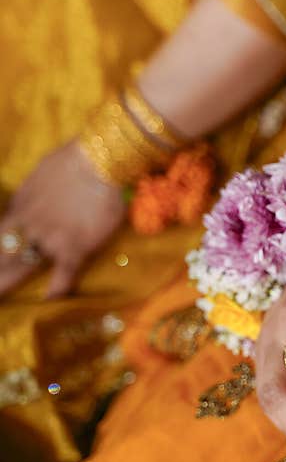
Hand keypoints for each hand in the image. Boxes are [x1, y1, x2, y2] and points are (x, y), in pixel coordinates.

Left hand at [0, 141, 126, 297]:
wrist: (99, 162)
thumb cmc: (73, 161)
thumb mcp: (40, 175)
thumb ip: (31, 195)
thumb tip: (30, 204)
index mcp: (19, 207)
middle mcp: (28, 226)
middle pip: (0, 254)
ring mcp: (50, 239)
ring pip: (20, 267)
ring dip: (7, 284)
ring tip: (0, 300)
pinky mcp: (75, 247)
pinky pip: (63, 275)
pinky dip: (57, 289)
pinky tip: (50, 301)